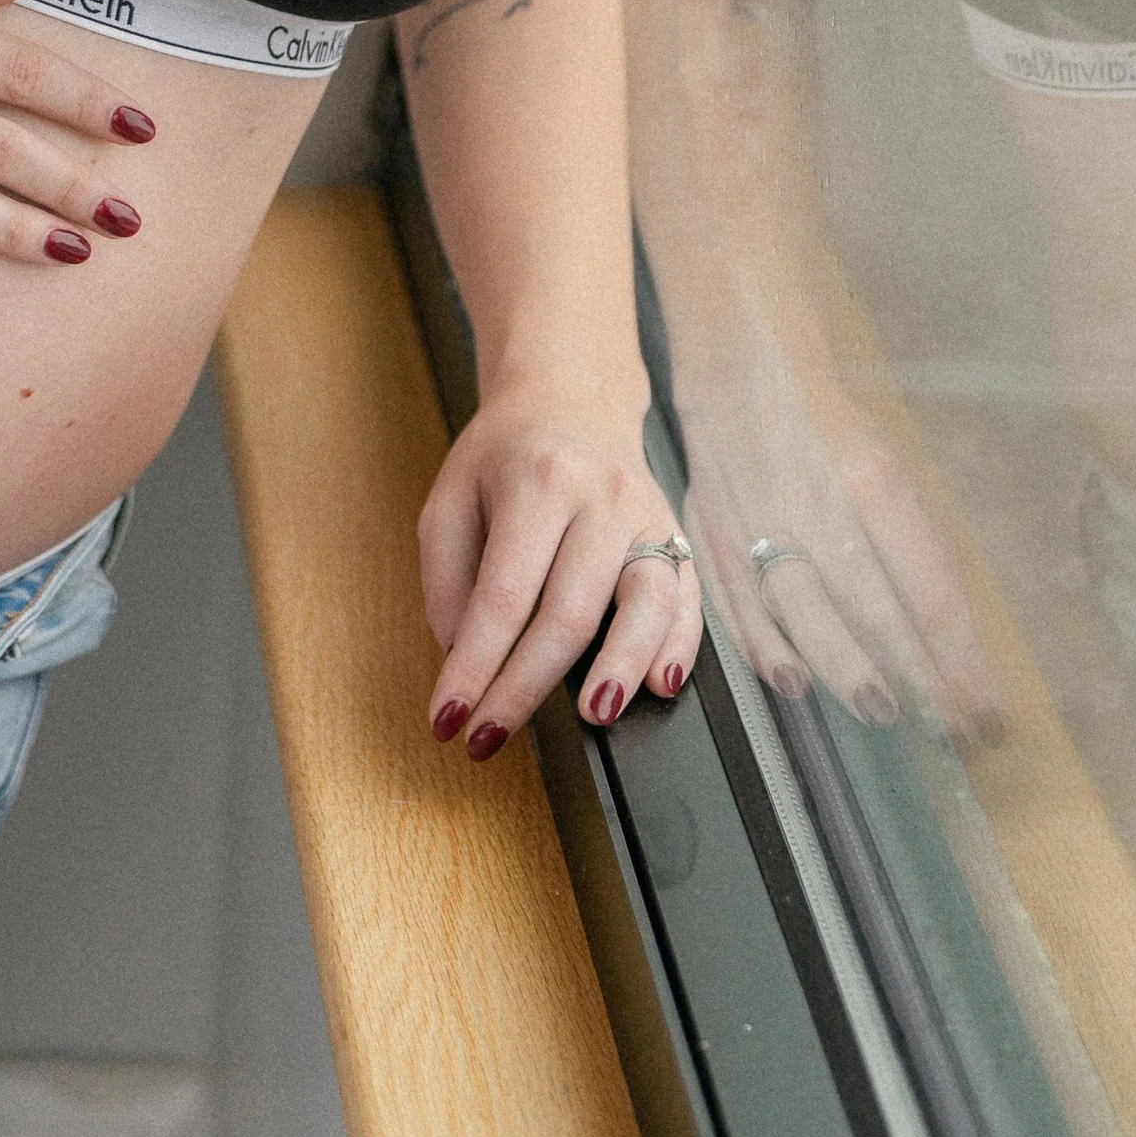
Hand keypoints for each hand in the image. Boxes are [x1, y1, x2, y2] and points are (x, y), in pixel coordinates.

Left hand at [418, 373, 701, 755]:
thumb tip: (464, 658)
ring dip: (620, 667)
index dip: (475, 667)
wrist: (571, 397)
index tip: (448, 718)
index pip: (504, 595)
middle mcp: (600, 496)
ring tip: (593, 716)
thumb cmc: (504, 455)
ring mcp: (646, 514)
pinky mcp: (673, 533)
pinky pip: (687, 599)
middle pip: (570, 611)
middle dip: (527, 687)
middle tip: (490, 739)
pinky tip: (660, 683)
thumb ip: (447, 579)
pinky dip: (678, 647)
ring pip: (646, 602)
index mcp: (537, 481)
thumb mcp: (450, 498)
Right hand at [684, 364, 1001, 744]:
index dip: (961, 655)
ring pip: (802, 604)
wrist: (742, 369)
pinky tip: (790, 682)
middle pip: (869, 599)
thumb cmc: (831, 431)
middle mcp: (814, 502)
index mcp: (873, 482)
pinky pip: (734, 597)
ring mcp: (756, 516)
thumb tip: (949, 642)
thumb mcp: (890, 472)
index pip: (926, 585)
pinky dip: (761, 644)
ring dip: (842, 664)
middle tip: (948, 729)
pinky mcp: (709, 528)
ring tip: (880, 710)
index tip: (989, 711)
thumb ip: (913, 551)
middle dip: (913, 670)